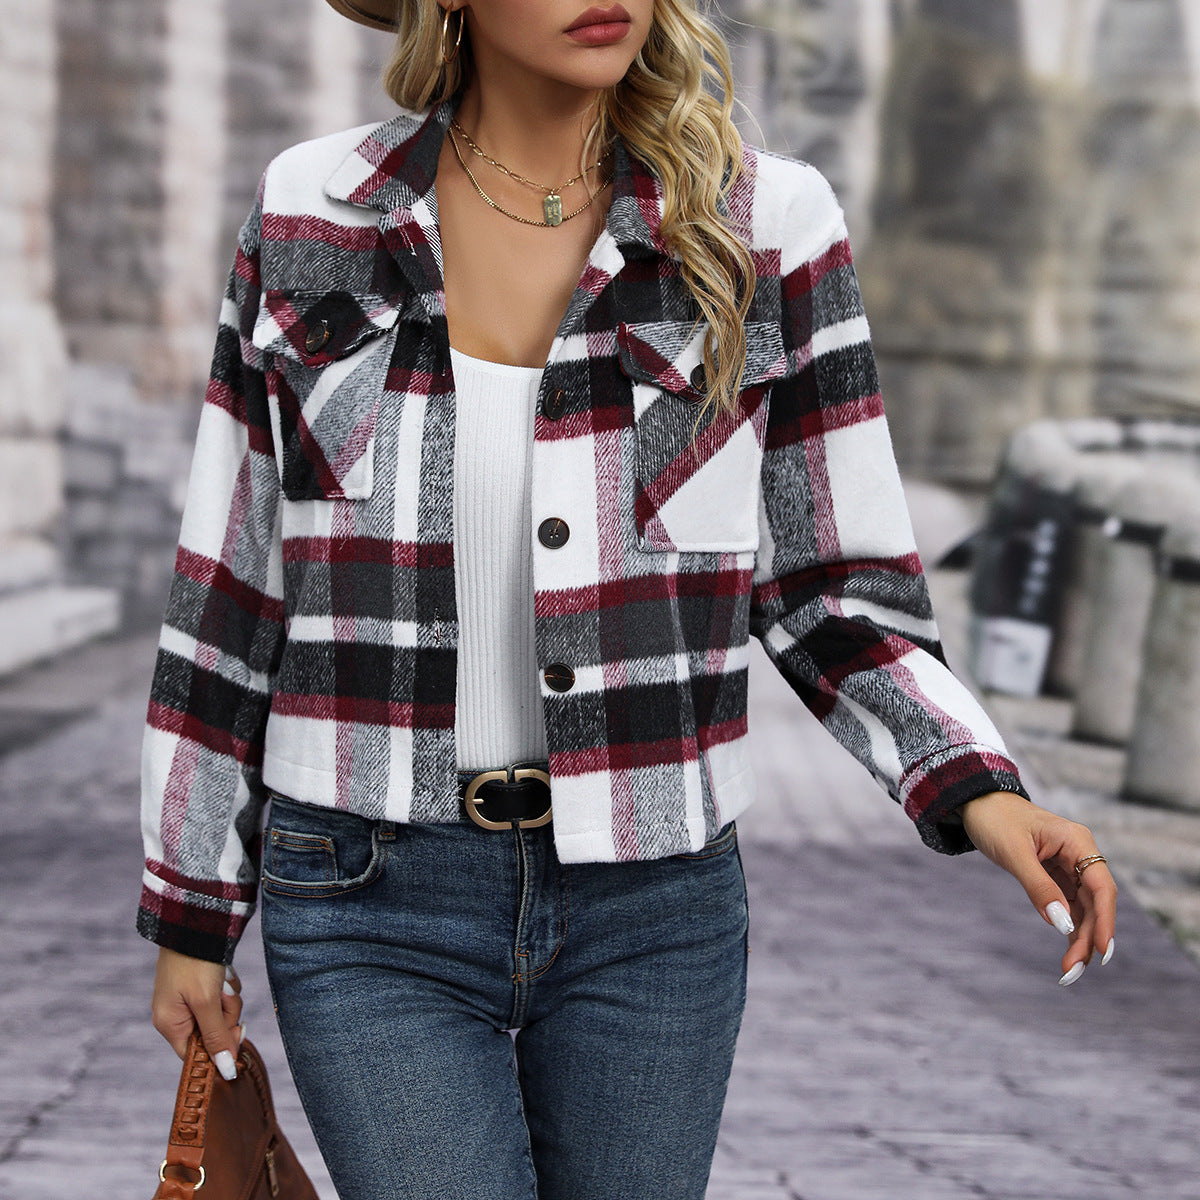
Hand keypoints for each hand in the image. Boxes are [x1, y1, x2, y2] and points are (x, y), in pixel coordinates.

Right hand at [151, 946, 244, 1078]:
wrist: (195, 923)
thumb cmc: (195, 963)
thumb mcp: (207, 1003)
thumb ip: (216, 1037)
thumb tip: (225, 1070)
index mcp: (170, 1024)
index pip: (195, 1055)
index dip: (219, 1049)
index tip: (239, 1033)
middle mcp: (176, 1015)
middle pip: (212, 1033)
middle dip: (226, 1013)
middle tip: (224, 994)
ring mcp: (188, 1000)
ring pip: (221, 1013)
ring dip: (228, 997)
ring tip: (222, 978)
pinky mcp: (200, 986)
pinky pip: (221, 997)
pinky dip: (227, 985)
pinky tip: (223, 971)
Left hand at [957, 791, 1116, 985]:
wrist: (977, 803)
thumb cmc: (995, 819)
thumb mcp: (1014, 853)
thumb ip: (1038, 887)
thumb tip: (1063, 924)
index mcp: (1078, 841)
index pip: (1102, 886)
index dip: (1106, 920)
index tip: (1102, 951)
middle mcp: (1080, 855)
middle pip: (1095, 903)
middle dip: (1088, 937)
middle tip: (1073, 970)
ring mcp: (1070, 866)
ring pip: (1084, 908)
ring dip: (1079, 938)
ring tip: (1070, 970)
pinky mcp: (1056, 875)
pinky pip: (1069, 905)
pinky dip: (1068, 927)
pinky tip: (1068, 950)